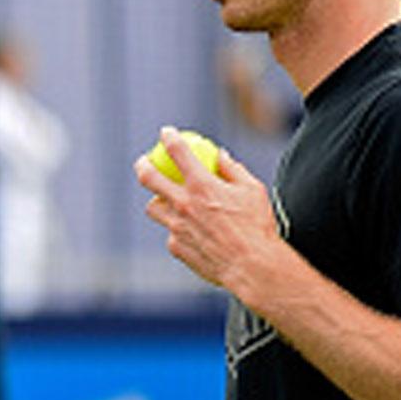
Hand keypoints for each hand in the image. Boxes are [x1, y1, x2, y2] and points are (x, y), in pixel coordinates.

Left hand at [134, 126, 280, 293]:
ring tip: (167, 201)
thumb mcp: (253, 191)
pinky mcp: (175, 247)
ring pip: (154, 208)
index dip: (169, 137)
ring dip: (159, 201)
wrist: (251, 267)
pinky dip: (179, 229)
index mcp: (202, 186)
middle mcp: (184, 204)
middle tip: (143, 162)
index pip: (178, 152)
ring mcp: (176, 227)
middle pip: (149, 178)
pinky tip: (193, 233)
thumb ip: (233, 170)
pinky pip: (171, 233)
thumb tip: (220, 155)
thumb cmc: (257, 227)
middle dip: (143, 165)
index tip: (166, 132)